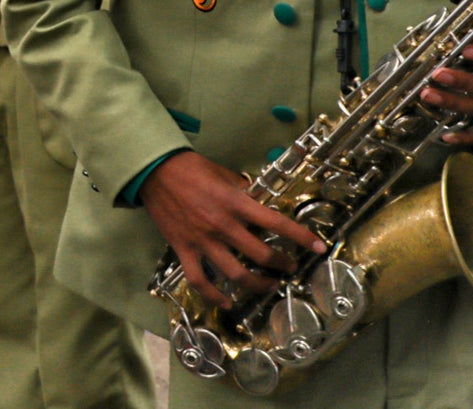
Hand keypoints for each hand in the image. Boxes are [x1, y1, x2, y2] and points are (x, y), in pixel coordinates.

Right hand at [142, 150, 328, 308]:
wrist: (153, 171)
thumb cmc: (190, 168)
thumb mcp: (223, 174)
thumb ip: (242, 190)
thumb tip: (256, 200)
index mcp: (235, 203)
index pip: (276, 223)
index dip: (301, 237)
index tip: (319, 247)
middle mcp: (223, 226)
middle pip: (261, 255)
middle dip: (282, 264)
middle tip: (289, 266)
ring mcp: (203, 241)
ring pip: (236, 274)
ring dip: (257, 285)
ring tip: (268, 286)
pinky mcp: (184, 250)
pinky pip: (201, 281)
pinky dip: (214, 297)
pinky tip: (226, 304)